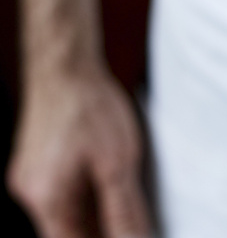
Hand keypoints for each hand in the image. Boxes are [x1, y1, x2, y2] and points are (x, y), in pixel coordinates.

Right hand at [7, 61, 150, 237]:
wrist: (66, 65)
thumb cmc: (89, 107)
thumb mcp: (117, 162)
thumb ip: (124, 209)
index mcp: (45, 199)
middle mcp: (31, 192)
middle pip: (69, 231)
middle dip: (102, 231)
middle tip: (136, 226)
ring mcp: (32, 176)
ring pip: (67, 212)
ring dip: (98, 214)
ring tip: (129, 206)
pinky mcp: (40, 161)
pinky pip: (65, 191)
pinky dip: (90, 195)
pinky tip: (114, 186)